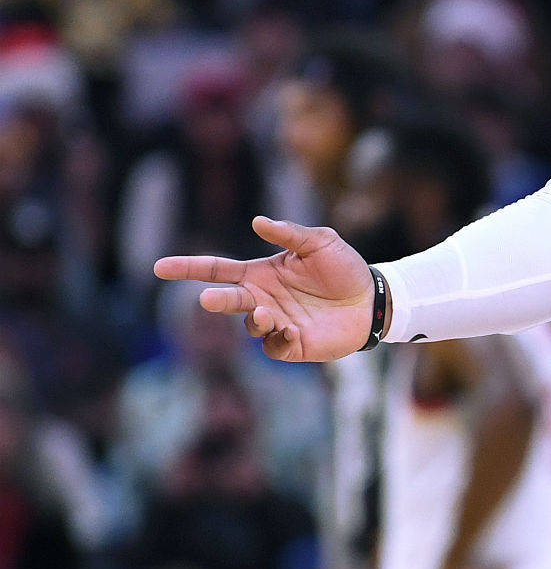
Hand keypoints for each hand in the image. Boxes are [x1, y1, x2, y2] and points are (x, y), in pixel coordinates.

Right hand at [155, 216, 375, 362]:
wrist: (372, 299)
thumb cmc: (344, 268)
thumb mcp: (320, 242)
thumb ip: (289, 233)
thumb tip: (256, 222)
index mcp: (261, 273)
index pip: (216, 270)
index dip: (187, 268)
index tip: (159, 267)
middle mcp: (261, 299)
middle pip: (227, 300)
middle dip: (216, 301)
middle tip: (209, 299)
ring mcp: (275, 323)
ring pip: (250, 325)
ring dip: (255, 319)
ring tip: (268, 312)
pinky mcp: (291, 344)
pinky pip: (274, 346)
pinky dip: (278, 339)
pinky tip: (293, 329)